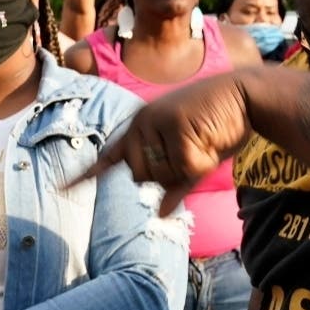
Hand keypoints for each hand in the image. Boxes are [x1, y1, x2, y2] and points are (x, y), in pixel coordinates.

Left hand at [71, 71, 251, 214]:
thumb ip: (174, 181)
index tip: (63, 190)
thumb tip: (160, 213)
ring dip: (188, 169)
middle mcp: (142, 124)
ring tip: (205, 141)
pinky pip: (185, 168)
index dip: (86, 175)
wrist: (245, 96)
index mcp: (141, 127)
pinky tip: (212, 140)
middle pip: (141, 177)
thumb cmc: (221, 125)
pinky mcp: (174, 126)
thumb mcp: (193, 154)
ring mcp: (155, 124)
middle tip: (194, 151)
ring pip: (162, 176)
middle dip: (170, 175)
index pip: (111, 157)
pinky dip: (203, 163)